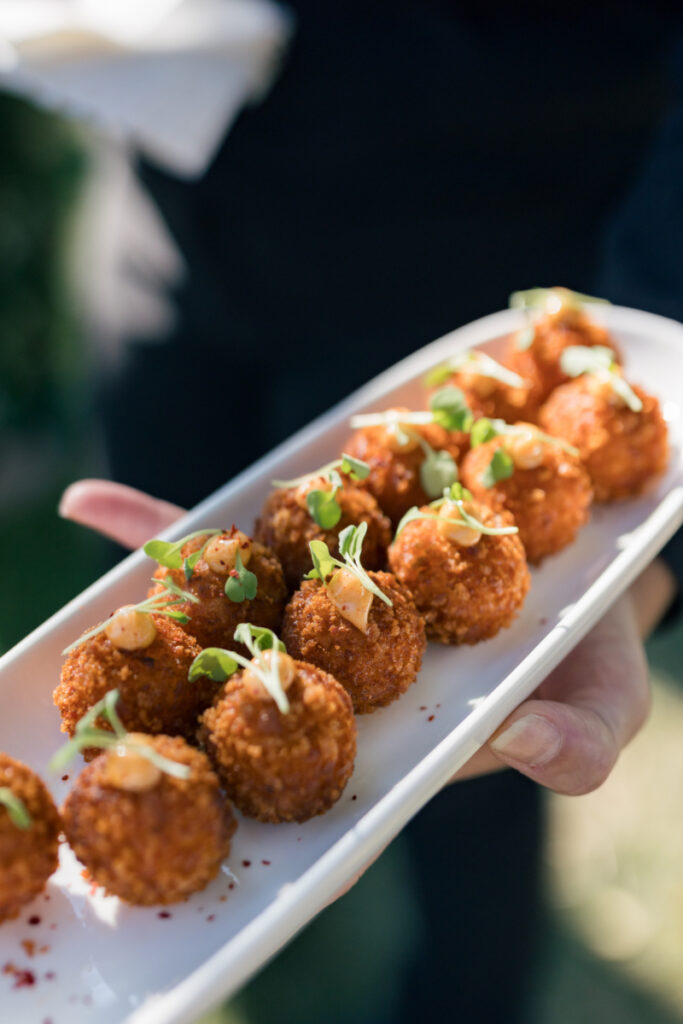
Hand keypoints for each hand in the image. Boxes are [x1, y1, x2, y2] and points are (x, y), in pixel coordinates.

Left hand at [60, 479, 657, 796]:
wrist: (585, 559)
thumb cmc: (592, 654)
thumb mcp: (606, 703)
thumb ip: (579, 743)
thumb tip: (526, 745)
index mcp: (398, 721)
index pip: (316, 750)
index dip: (251, 759)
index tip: (184, 758)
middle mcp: (349, 669)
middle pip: (250, 673)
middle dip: (174, 674)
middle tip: (101, 672)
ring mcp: (327, 601)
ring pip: (236, 601)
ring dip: (159, 595)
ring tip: (84, 578)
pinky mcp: (322, 540)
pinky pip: (243, 530)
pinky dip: (174, 522)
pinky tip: (91, 504)